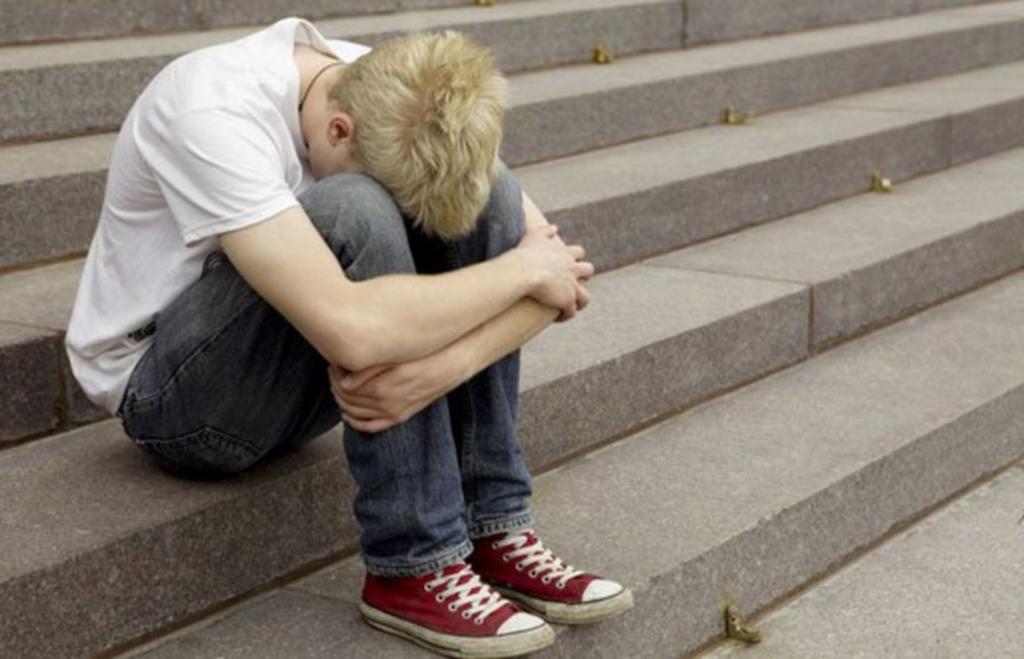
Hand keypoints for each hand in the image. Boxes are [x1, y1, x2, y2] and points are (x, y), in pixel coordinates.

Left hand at [327, 349, 465, 433]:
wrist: (452, 364)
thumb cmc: (426, 354)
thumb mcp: (396, 358)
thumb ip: (369, 370)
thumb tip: (344, 381)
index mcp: (383, 389)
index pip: (345, 387)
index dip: (335, 375)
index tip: (333, 363)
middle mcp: (386, 405)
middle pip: (348, 400)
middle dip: (335, 385)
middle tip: (333, 371)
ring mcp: (393, 413)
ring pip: (356, 414)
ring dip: (342, 401)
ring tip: (338, 385)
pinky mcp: (400, 416)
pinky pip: (372, 426)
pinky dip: (356, 422)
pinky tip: (348, 413)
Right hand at [517, 224, 593, 321]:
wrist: (524, 271)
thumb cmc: (525, 253)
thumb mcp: (535, 235)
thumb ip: (546, 230)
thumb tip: (555, 228)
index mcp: (566, 254)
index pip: (578, 253)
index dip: (575, 258)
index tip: (567, 264)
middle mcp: (573, 270)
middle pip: (588, 271)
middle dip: (582, 277)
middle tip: (572, 283)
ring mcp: (572, 287)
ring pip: (585, 297)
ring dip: (578, 301)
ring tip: (569, 307)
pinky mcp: (567, 301)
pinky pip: (571, 312)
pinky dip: (565, 315)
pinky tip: (557, 318)